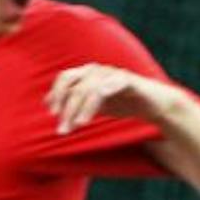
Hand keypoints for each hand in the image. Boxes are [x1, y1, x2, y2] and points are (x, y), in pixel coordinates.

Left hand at [45, 64, 178, 134]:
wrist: (153, 104)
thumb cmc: (120, 102)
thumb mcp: (90, 103)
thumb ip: (70, 101)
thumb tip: (46, 101)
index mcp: (87, 74)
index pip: (65, 78)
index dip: (56, 94)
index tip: (52, 114)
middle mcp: (98, 70)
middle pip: (75, 85)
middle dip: (67, 108)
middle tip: (63, 129)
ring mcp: (114, 73)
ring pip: (90, 88)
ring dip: (81, 109)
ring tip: (77, 126)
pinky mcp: (129, 80)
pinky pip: (111, 86)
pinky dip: (100, 96)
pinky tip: (92, 111)